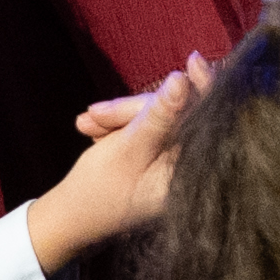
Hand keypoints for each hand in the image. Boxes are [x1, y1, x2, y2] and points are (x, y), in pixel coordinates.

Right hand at [22, 54, 217, 270]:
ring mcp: (173, 164)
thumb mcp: (127, 149)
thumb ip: (157, 116)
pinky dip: (121, 126)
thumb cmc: (97, 191)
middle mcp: (189, 170)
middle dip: (133, 109)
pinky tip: (94, 132)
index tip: (193, 60)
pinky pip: (148, 128)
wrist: (69, 219)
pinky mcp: (159, 158)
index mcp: (191, 175)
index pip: (210, 122)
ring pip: (157, 117)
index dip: (204, 87)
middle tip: (94, 114)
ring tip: (86, 125)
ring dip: (120, 116)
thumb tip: (182, 79)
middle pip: (177, 115)